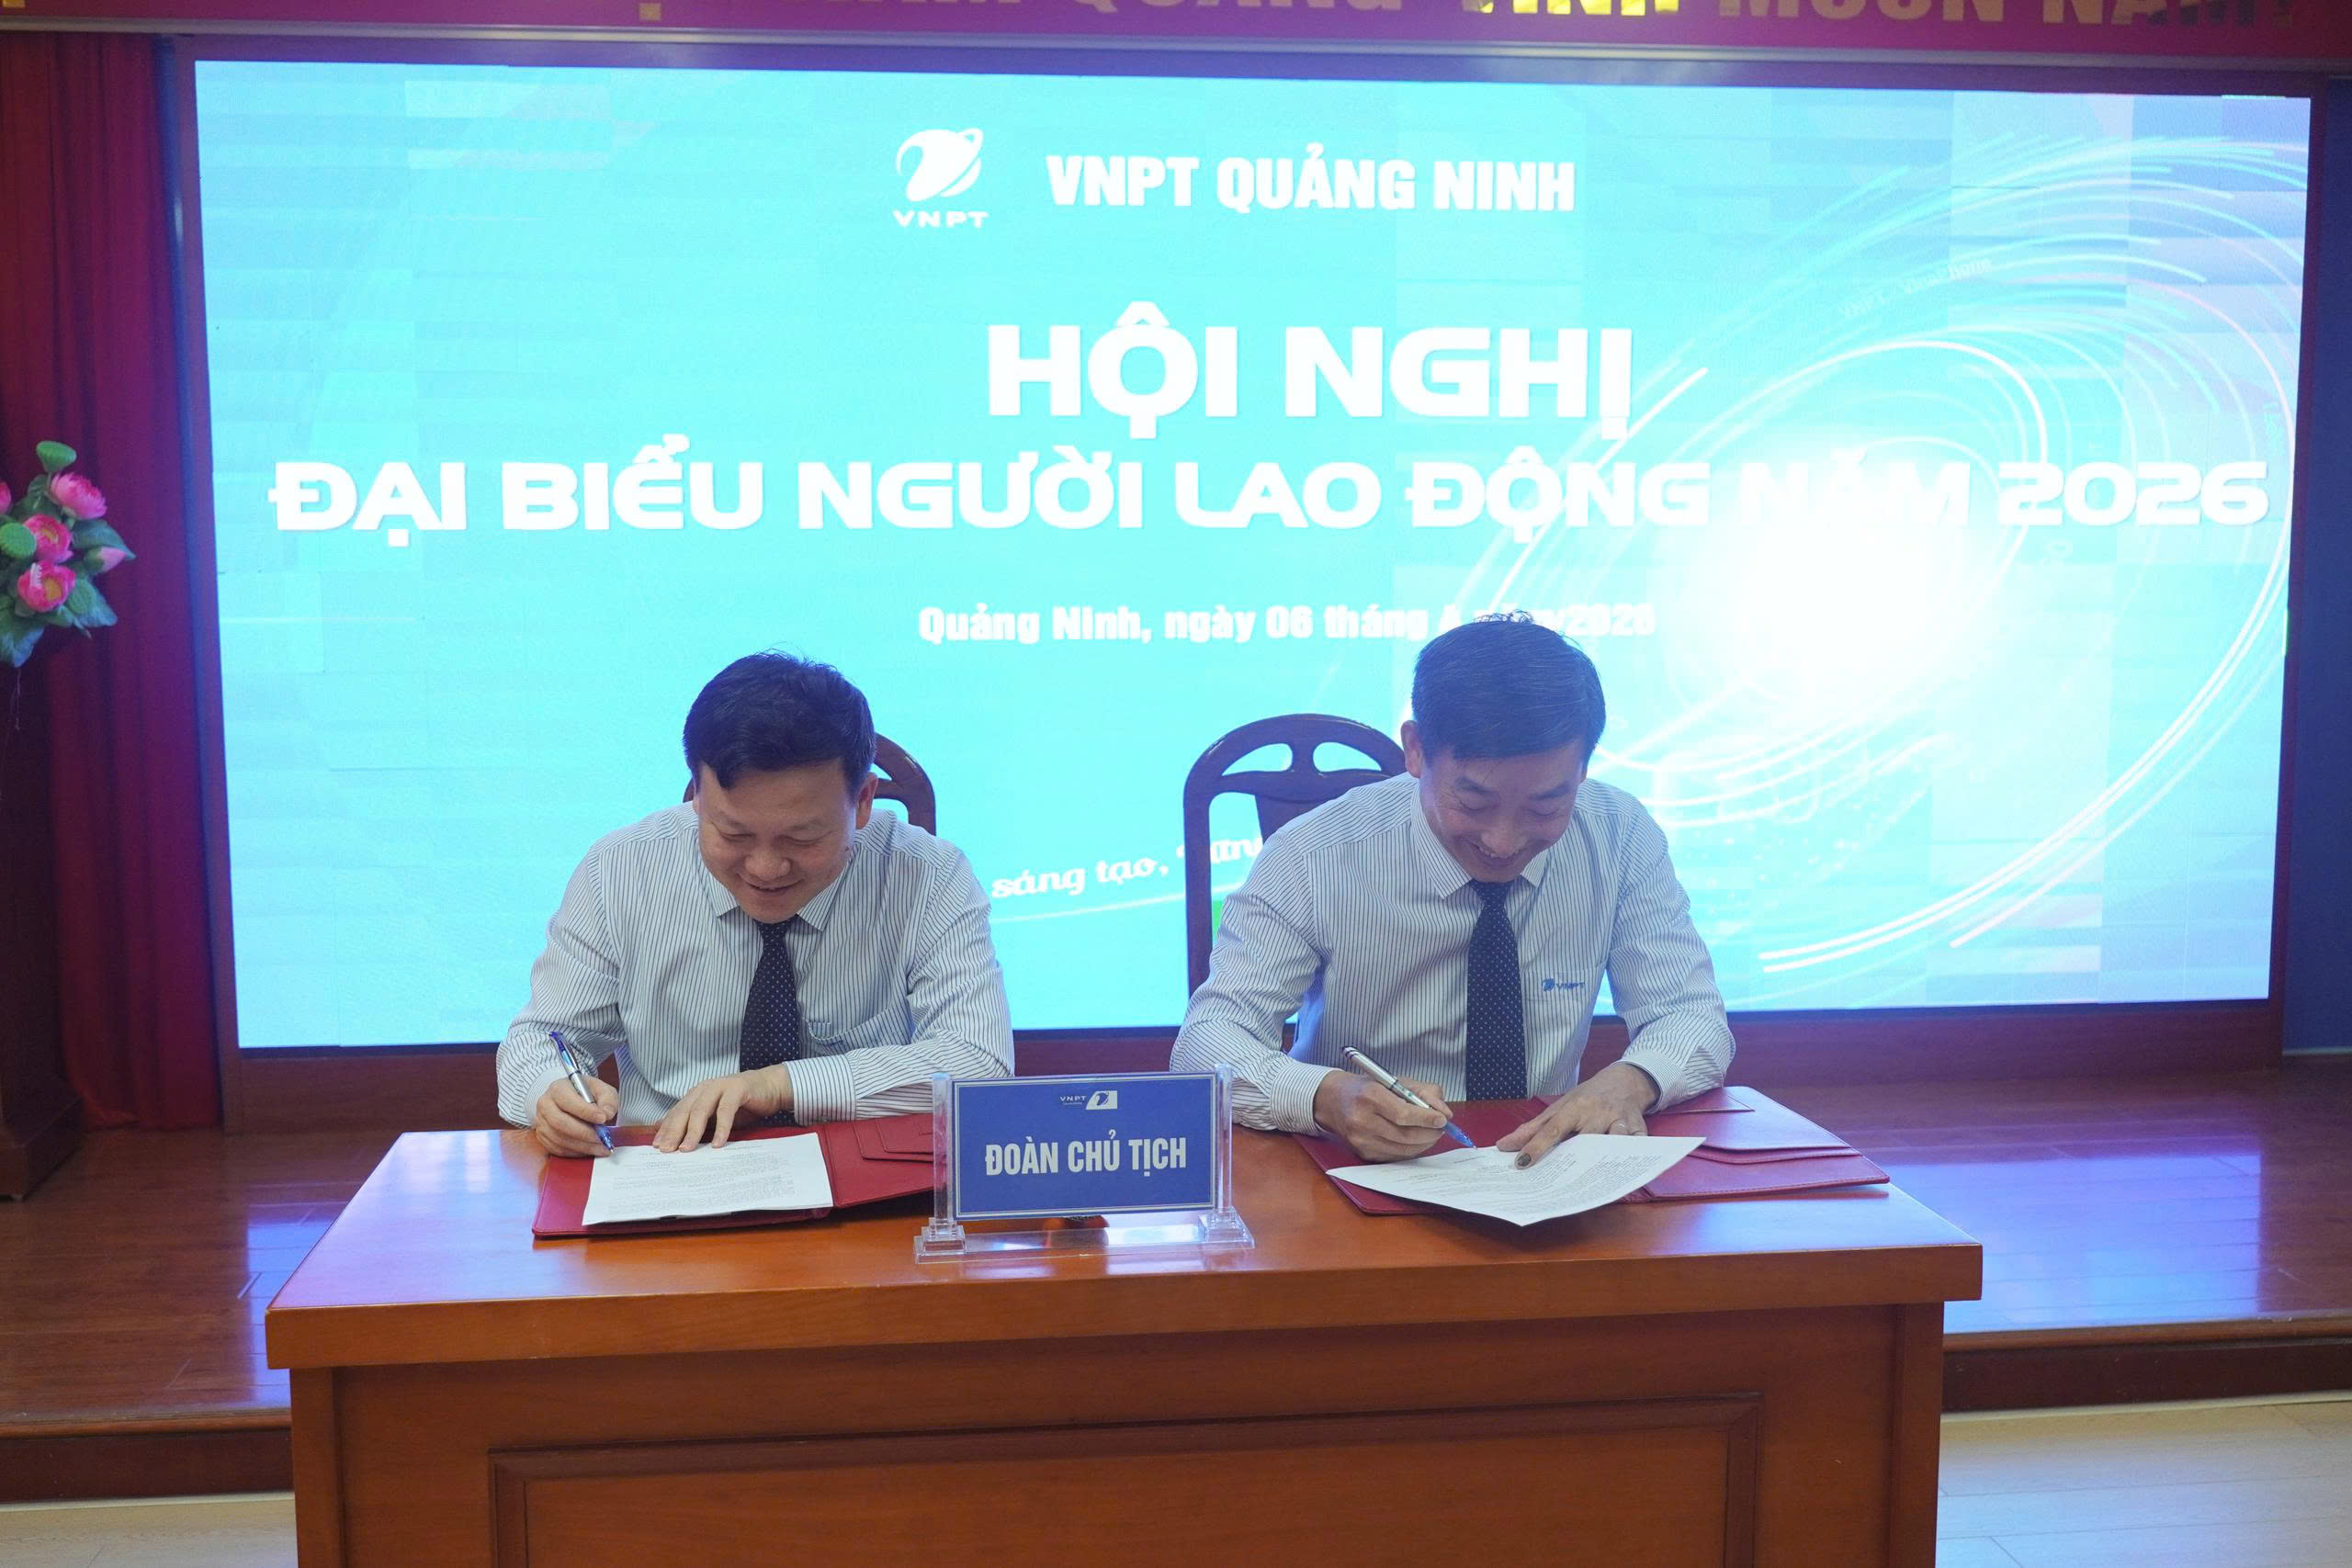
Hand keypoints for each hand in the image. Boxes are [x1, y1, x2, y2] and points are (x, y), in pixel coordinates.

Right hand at [532, 1075, 619, 1158]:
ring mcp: (541, 1122)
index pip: (569, 1101)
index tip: (603, 1119)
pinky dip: (575, 1152)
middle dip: (585, 1133)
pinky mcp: (542, 1136)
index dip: (586, 1112)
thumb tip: (607, 1113)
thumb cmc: (586, 1093)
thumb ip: (607, 1099)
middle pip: (561, 1123)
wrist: (571, 1099)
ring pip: (559, 1139)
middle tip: (603, 1138)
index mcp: (558, 1089)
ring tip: (601, 1147)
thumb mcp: (600, 1089)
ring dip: (583, 1146)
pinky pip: (557, 1149)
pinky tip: (589, 1150)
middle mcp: (545, 1105)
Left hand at [653, 1066, 792, 1151]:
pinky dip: (721, 1127)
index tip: (657, 1146)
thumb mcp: (716, 1116)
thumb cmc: (742, 1104)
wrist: (770, 1088)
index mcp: (697, 1094)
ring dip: (693, 1131)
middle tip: (667, 1150)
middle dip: (674, 1132)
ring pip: (701, 1110)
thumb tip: (667, 1130)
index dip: (666, 1129)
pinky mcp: (737, 1089)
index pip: (677, 1113)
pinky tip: (718, 1143)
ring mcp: (720, 1087)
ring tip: (687, 1149)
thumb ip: (696, 1122)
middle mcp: (705, 1089)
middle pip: (685, 1112)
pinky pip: (726, 1110)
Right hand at [1314, 1070, 1453, 1162]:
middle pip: (1405, 1135)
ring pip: (1402, 1149)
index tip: (1443, 1120)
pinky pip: (1395, 1156)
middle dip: (1429, 1134)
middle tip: (1441, 1129)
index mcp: (1370, 1096)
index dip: (1426, 1119)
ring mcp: (1361, 1140)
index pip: (1403, 1114)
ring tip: (1431, 1134)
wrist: (1334, 1101)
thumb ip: (1424, 1092)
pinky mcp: (1363, 1153)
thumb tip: (1444, 1112)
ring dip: (1423, 1144)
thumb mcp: (1395, 1080)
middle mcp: (1362, 1120)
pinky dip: (1410, 1150)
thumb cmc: (1368, 1088)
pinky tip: (1416, 1141)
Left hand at [1497, 1061, 1656, 1168]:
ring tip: (1589, 1178)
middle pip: (1584, 1138)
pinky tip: (1624, 1172)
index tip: (1522, 1164)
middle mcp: (1598, 1112)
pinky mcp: (1639, 1128)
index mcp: (1575, 1107)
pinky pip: (1638, 1144)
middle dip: (1571, 1158)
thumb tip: (1503, 1145)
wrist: (1624, 1081)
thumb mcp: (1560, 1107)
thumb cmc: (1587, 1097)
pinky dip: (1633, 1155)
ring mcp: (1620, 1119)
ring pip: (1612, 1140)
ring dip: (1603, 1156)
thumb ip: (1533, 1128)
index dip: (1537, 1146)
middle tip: (1554, 1181)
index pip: (1553, 1129)